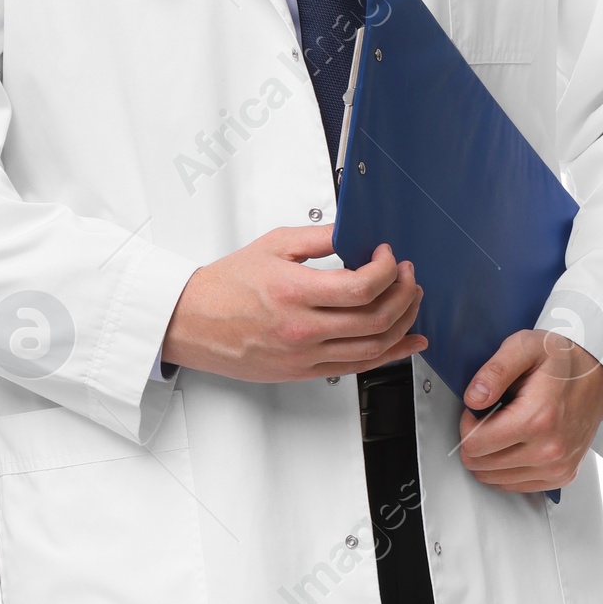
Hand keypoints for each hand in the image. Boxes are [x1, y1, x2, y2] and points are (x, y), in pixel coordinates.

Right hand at [162, 226, 426, 382]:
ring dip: (403, 322)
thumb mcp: (272, 245)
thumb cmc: (224, 287)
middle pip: (376, 318)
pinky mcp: (305, 371)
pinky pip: (358, 367)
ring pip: (374, 347)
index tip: (388, 255)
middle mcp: (302, 328)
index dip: (388, 269)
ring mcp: (305, 355)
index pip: (362, 286)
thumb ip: (318, 236)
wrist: (192, 323)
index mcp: (294, 292)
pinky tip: (407, 342)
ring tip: (410, 301)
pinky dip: (391, 355)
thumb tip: (354, 232)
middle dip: (404, 293)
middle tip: (407, 275)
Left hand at [459, 331, 602, 492]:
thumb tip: (474, 399)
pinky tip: (516, 444)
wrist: (599, 373)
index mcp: (538, 419)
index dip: (467, 424)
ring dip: (491, 456)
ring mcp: (557, 468)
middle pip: (481, 466)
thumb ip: (495, 371)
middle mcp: (550, 450)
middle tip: (492, 417)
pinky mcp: (562, 476)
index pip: (474, 445)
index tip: (480, 408)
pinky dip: (507, 468)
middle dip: (477, 440)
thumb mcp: (524, 346)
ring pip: (495, 479)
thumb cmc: (562, 359)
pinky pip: (515, 485)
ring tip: (507, 428)